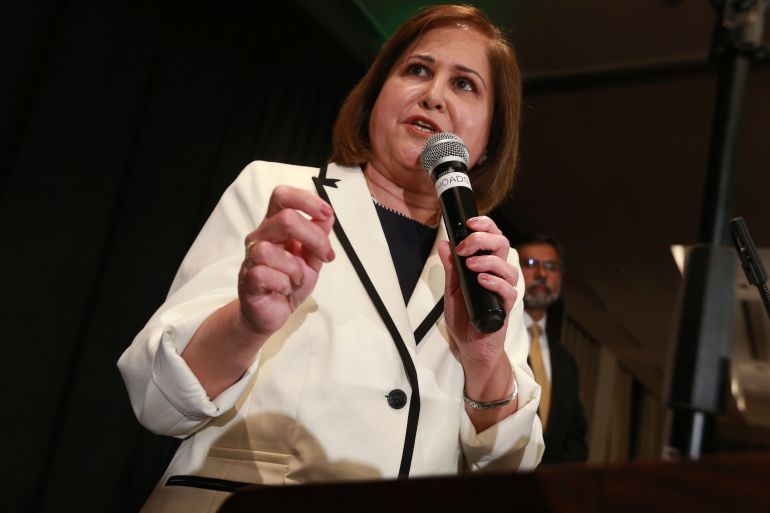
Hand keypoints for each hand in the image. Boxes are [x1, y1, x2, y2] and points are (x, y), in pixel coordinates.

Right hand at [238, 185, 334, 336]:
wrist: (273, 313)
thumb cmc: (289, 282)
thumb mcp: (312, 259)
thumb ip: (319, 237)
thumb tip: (328, 216)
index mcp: (275, 225)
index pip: (282, 196)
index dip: (305, 200)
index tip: (327, 214)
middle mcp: (261, 236)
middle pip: (285, 219)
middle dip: (314, 238)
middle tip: (326, 256)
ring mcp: (251, 257)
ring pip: (272, 251)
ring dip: (295, 269)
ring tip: (296, 279)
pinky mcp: (247, 279)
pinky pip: (265, 274)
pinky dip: (283, 284)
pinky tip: (284, 289)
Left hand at [437, 216, 518, 366]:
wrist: (470, 345)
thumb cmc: (464, 316)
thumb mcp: (451, 288)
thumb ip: (450, 267)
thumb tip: (445, 244)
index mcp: (487, 265)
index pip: (493, 237)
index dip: (485, 225)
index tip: (470, 223)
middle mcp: (498, 274)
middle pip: (502, 244)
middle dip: (483, 239)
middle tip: (465, 247)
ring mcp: (504, 289)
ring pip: (507, 266)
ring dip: (488, 261)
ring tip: (470, 266)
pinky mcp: (507, 306)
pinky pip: (508, 290)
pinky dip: (495, 283)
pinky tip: (482, 281)